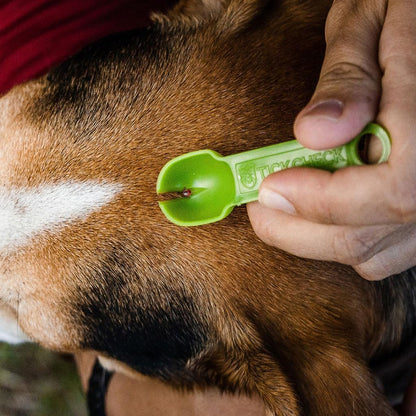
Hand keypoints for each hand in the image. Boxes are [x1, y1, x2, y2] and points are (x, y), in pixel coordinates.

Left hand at [248, 0, 415, 279]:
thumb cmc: (406, 10)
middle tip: (259, 206)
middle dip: (299, 230)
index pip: (392, 192)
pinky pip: (384, 249)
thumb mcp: (373, 24)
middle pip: (371, 235)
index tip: (269, 188)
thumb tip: (313, 133)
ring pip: (374, 253)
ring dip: (317, 239)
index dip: (322, 200)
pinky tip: (320, 210)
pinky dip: (344, 239)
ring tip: (283, 205)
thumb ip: (347, 81)